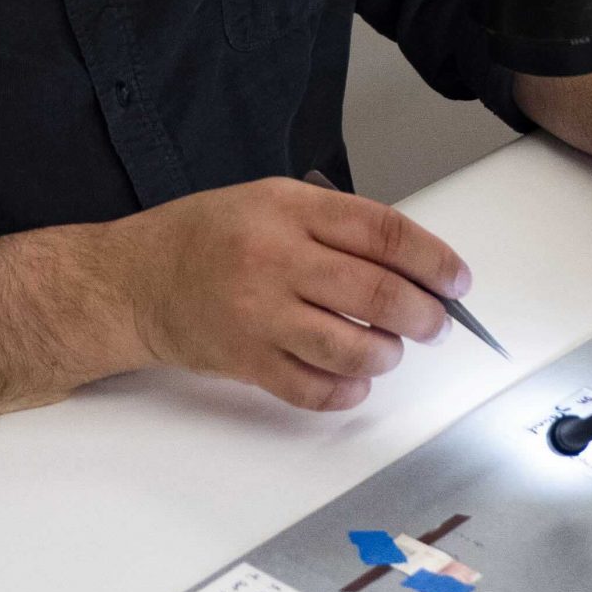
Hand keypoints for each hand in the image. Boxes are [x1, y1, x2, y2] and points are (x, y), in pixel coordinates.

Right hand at [112, 178, 469, 413]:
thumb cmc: (206, 236)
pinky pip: (313, 388)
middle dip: (424, 314)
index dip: (433, 259)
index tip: (456, 279)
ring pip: (352, 346)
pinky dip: (346, 391)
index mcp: (289, 209)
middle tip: (436, 322)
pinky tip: (354, 380)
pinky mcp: (246, 360)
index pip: (382, 232)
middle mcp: (276, 259)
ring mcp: (260, 313)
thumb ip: (334, 225)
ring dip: (387, 354)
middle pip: (377, 293)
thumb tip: (408, 263)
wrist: (135, 279)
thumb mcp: (271, 200)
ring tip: (390, 349)